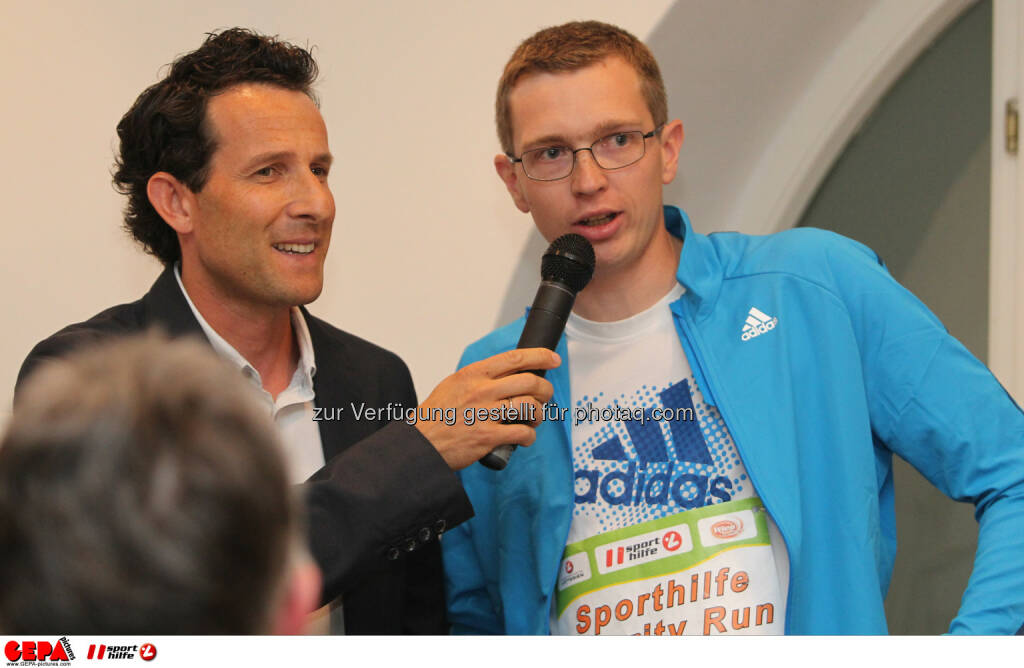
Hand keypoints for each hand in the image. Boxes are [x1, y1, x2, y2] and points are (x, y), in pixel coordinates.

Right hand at [415, 348, 559, 469]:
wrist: (421, 443)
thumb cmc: (436, 415)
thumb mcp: (454, 384)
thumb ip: (479, 377)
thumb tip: (506, 373)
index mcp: (474, 374)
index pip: (514, 358)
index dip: (539, 356)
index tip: (552, 358)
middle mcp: (482, 390)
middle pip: (529, 381)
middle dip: (545, 389)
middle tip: (545, 395)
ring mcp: (486, 414)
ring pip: (530, 406)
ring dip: (539, 414)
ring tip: (533, 419)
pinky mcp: (488, 437)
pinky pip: (523, 432)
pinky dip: (529, 436)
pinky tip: (524, 437)